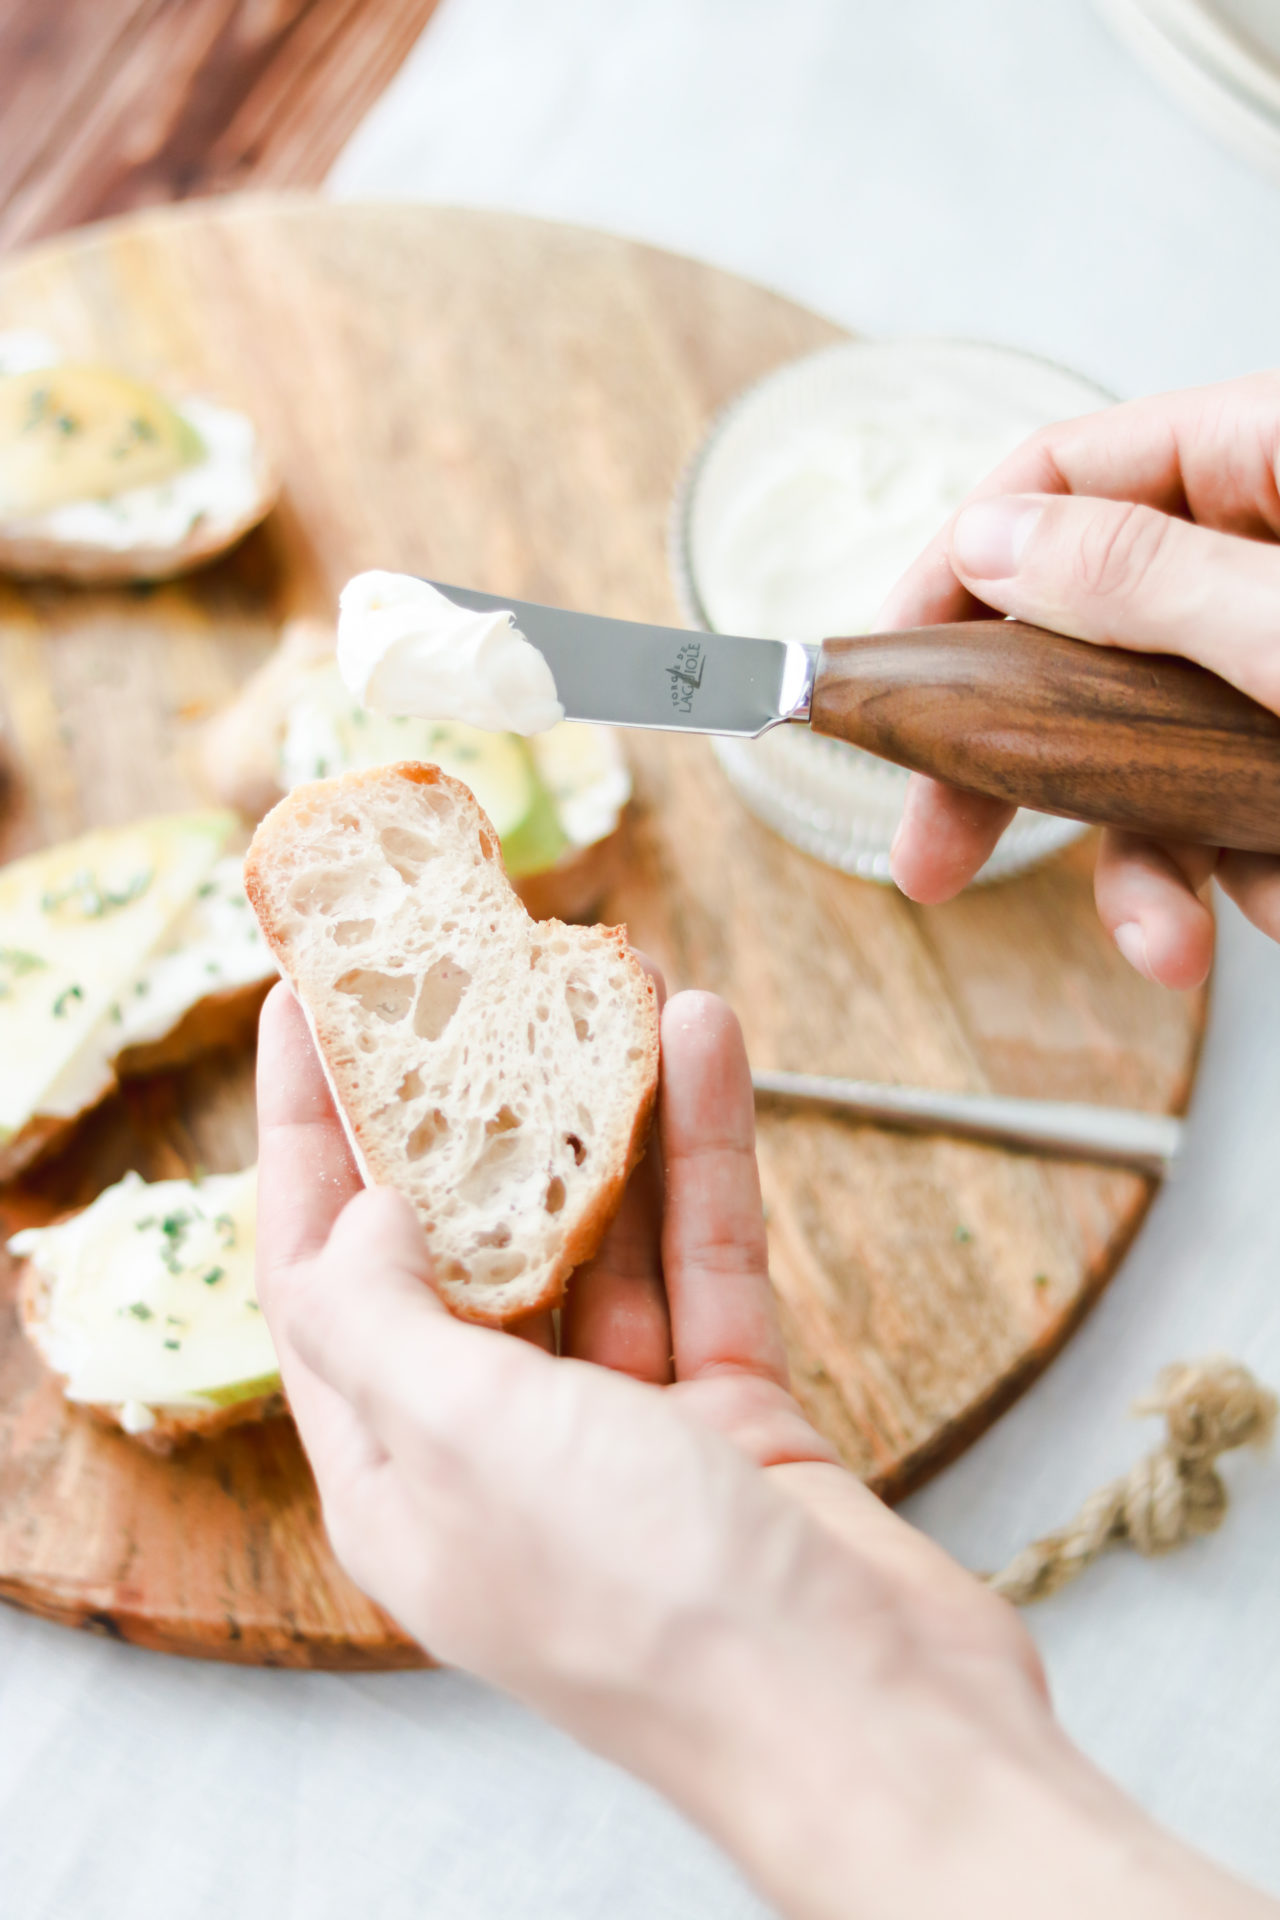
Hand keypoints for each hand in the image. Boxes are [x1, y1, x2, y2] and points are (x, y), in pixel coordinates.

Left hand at [255, 980, 1267, 1919]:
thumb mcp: (467, 1446)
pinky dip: (702, 1164)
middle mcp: (501, 1454)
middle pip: (458, 1248)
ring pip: (598, 1240)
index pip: (321, 1283)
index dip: (303, 1143)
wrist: (874, 1725)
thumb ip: (383, 1321)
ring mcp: (623, 1436)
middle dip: (458, 1113)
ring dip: (605, 1117)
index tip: (300, 1014)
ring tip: (611, 986)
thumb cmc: (648, 1605)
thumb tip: (351, 1216)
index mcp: (403, 1479)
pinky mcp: (731, 1418)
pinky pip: (702, 1264)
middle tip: (459, 983)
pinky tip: (706, 1055)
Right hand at [883, 372, 1279, 989]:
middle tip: (931, 861)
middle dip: (1016, 769)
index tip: (877, 673)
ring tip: (1168, 946)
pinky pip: (1235, 801)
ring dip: (1151, 864)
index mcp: (1264, 462)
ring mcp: (1279, 657)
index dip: (955, 572)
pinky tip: (1279, 902)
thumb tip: (986, 543)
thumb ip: (1141, 577)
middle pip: (1080, 639)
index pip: (1059, 482)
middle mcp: (1262, 556)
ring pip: (1156, 747)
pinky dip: (1244, 871)